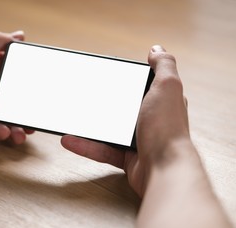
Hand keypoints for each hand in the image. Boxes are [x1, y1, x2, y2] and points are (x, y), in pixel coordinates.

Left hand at [0, 31, 32, 143]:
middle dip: (26, 106)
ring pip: (6, 113)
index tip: (41, 84)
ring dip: (17, 123)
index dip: (28, 75)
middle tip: (35, 116)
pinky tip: (3, 132)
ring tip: (23, 132)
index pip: (13, 67)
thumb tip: (19, 35)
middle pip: (14, 94)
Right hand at [61, 46, 189, 196]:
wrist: (164, 169)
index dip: (125, 82)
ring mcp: (137, 140)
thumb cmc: (166, 128)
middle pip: (121, 109)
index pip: (140, 87)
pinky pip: (101, 150)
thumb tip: (156, 49)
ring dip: (87, 127)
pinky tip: (69, 140)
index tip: (106, 78)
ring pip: (107, 130)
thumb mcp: (167, 87)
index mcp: (160, 102)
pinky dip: (86, 146)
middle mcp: (150, 120)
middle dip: (102, 104)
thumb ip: (164, 66)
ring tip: (69, 121)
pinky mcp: (126, 158)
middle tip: (82, 98)